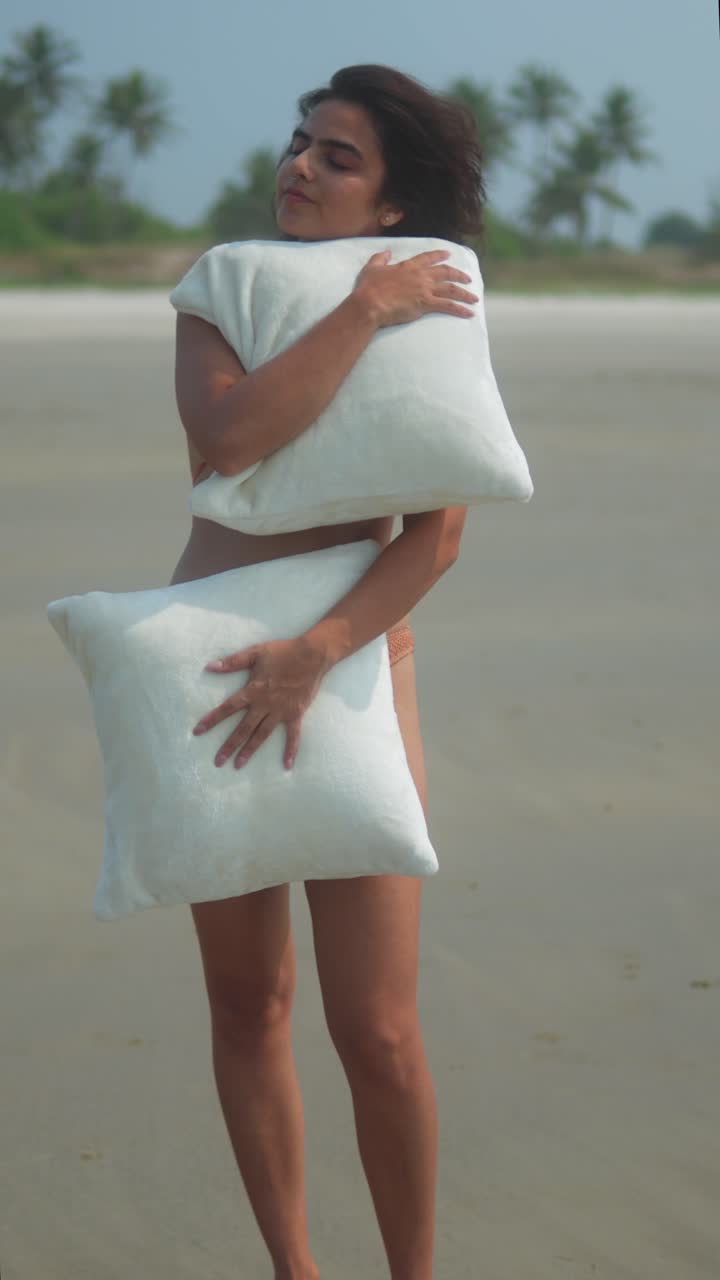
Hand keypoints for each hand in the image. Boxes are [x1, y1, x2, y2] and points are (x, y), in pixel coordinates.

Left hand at [192, 635, 330, 770]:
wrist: (312, 655)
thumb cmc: (283, 652)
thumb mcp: (255, 652)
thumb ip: (233, 662)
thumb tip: (210, 667)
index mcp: (253, 690)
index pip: (228, 708)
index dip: (212, 719)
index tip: (198, 731)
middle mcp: (265, 704)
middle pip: (243, 728)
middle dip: (230, 745)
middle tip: (218, 761)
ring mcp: (280, 712)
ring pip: (262, 735)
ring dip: (250, 750)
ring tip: (238, 765)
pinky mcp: (295, 714)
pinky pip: (293, 736)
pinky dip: (290, 750)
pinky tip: (287, 766)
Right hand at [352, 248, 478, 328]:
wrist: (370, 303)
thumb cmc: (368, 288)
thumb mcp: (372, 268)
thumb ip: (380, 258)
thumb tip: (386, 252)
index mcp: (409, 266)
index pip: (429, 258)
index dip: (440, 256)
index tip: (448, 255)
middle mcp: (421, 275)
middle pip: (446, 272)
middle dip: (459, 275)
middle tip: (468, 279)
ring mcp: (425, 289)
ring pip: (452, 289)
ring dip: (465, 293)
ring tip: (474, 298)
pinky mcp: (426, 303)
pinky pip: (448, 306)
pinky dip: (461, 309)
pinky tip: (469, 313)